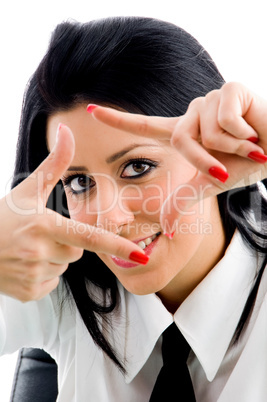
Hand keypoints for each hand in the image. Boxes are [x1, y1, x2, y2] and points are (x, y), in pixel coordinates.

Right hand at [0, 125, 146, 301]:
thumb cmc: (2, 217)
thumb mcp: (28, 188)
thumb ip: (54, 162)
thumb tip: (67, 130)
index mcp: (44, 224)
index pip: (89, 237)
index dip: (117, 245)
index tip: (140, 255)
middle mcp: (39, 251)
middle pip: (78, 251)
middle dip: (67, 242)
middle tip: (40, 234)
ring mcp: (33, 274)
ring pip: (65, 267)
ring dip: (54, 259)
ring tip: (29, 248)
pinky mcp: (28, 293)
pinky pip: (52, 283)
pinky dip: (43, 275)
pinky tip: (25, 264)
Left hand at [88, 82, 266, 232]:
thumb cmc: (249, 163)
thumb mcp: (212, 183)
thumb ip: (184, 199)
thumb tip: (165, 230)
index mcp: (185, 133)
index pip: (144, 125)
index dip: (117, 120)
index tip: (90, 110)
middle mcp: (192, 114)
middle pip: (179, 139)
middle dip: (207, 161)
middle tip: (236, 161)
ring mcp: (209, 100)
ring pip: (202, 131)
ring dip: (231, 147)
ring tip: (249, 143)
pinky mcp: (229, 90)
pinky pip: (223, 118)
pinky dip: (243, 135)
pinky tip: (255, 130)